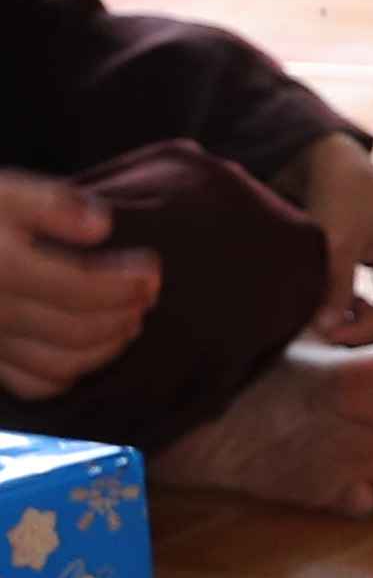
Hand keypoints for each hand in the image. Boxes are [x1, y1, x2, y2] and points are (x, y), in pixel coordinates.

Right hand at [0, 173, 156, 403]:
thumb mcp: (3, 193)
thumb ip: (53, 204)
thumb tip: (102, 226)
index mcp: (3, 269)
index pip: (80, 289)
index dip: (126, 284)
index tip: (153, 271)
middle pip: (76, 329)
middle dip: (123, 314)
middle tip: (149, 295)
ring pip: (59, 363)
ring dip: (106, 347)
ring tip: (130, 321)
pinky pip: (30, 383)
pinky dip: (68, 373)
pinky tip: (87, 349)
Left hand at [293, 135, 372, 345]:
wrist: (342, 166)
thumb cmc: (341, 198)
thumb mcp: (336, 243)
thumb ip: (336, 288)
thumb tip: (328, 331)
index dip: (357, 333)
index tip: (320, 335)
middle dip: (370, 336)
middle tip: (329, 332)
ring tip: (336, 315)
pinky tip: (347, 304)